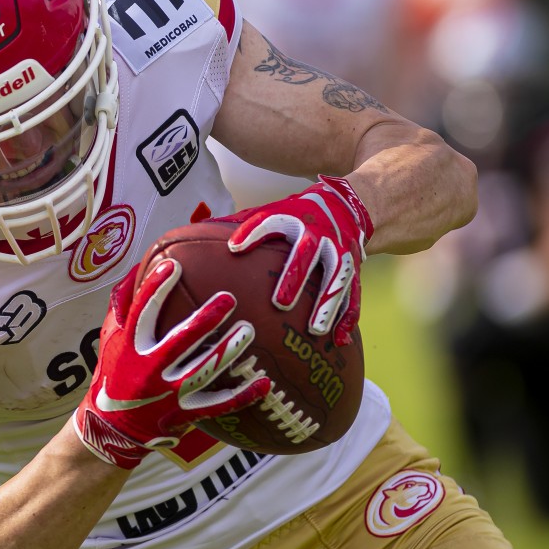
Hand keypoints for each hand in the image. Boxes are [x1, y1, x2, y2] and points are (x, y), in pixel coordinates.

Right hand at [72, 261, 270, 468]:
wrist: (112, 426)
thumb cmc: (115, 373)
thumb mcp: (110, 338)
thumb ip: (122, 304)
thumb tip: (139, 266)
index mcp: (131, 347)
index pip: (143, 312)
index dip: (156, 288)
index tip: (173, 265)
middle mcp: (149, 369)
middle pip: (179, 341)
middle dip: (205, 319)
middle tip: (229, 298)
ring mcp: (168, 394)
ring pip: (203, 371)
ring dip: (227, 351)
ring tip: (249, 330)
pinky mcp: (184, 413)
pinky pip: (218, 405)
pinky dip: (242, 396)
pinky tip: (265, 383)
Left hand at [221, 175, 373, 345]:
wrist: (346, 207)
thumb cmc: (297, 214)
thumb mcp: (273, 210)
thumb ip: (240, 222)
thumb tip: (193, 231)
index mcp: (294, 218)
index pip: (271, 222)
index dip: (252, 232)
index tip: (234, 248)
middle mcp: (319, 235)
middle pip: (308, 254)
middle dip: (295, 278)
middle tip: (280, 303)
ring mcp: (340, 253)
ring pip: (337, 278)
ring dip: (327, 304)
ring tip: (315, 330)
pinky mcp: (354, 271)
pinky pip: (354, 295)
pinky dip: (349, 317)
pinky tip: (340, 340)